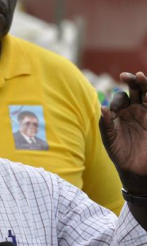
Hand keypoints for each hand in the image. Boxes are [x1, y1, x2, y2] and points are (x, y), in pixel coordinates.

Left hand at [99, 71, 146, 192]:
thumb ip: (106, 125)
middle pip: (133, 90)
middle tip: (126, 76)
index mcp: (119, 114)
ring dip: (143, 83)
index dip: (117, 99)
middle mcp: (132, 110)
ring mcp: (145, 113)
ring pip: (145, 93)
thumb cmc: (119, 154)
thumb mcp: (109, 140)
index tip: (115, 107)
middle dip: (131, 81)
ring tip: (139, 76)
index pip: (119, 99)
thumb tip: (102, 108)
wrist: (136, 169)